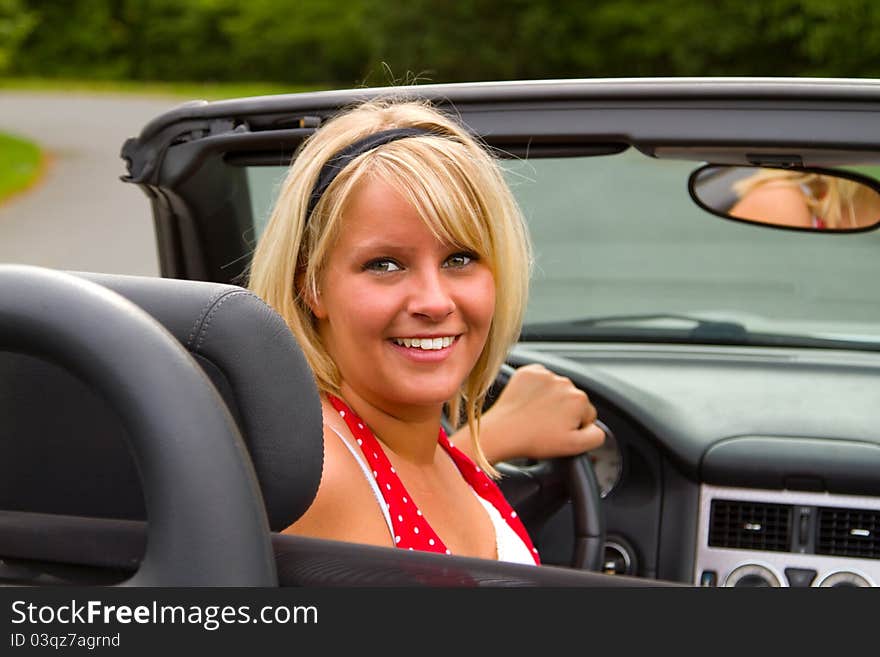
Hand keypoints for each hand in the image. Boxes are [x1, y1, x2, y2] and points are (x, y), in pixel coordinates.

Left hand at [477, 364, 605, 462]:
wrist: (502, 431)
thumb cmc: (534, 440)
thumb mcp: (574, 447)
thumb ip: (596, 436)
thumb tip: (596, 427)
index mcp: (579, 399)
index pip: (586, 414)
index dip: (574, 426)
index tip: (559, 432)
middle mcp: (565, 382)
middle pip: (572, 400)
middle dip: (563, 412)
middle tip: (546, 426)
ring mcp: (545, 375)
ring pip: (556, 389)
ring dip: (550, 400)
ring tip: (535, 416)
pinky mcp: (528, 372)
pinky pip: (539, 380)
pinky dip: (536, 390)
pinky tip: (528, 404)